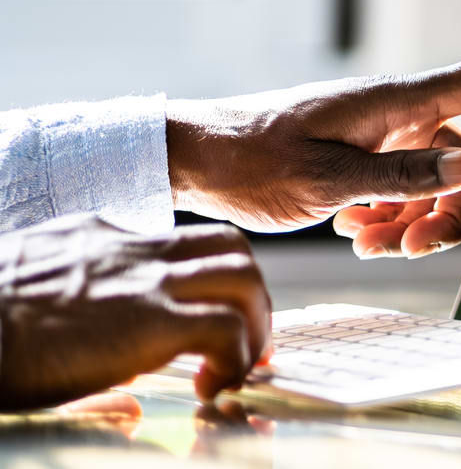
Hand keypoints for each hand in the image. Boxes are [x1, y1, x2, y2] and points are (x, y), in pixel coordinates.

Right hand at [0, 214, 270, 409]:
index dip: (214, 281)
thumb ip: (85, 307)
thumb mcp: (38, 290)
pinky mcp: (150, 321)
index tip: (221, 319)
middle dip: (252, 296)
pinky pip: (226, 329)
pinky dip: (235, 358)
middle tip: (245, 343)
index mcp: (105, 239)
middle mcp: (134, 248)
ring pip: (244, 279)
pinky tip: (210, 388)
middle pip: (231, 248)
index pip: (185, 244)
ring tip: (236, 367)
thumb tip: (123, 370)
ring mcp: (146, 281)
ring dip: (254, 325)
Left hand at [166, 59, 460, 257]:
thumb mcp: (328, 179)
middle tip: (408, 247)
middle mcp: (399, 115)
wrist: (203, 160)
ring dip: (417, 221)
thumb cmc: (255, 162)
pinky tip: (359, 232)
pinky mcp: (370, 156)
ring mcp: (385, 136)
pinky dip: (396, 218)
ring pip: (438, 183)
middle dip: (450, 211)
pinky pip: (409, 190)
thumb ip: (403, 174)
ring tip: (368, 243)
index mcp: (395, 104)